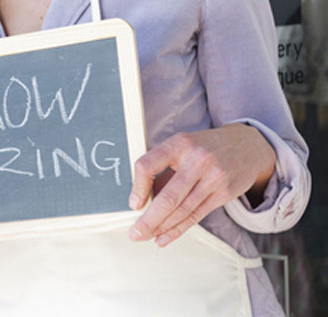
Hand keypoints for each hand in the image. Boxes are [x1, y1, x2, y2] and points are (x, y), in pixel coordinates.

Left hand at [128, 124, 275, 246]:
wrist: (247, 146)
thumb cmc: (205, 148)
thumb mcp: (181, 148)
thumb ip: (163, 170)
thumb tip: (141, 200)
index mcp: (179, 145)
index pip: (148, 166)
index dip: (138, 188)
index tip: (134, 205)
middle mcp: (197, 161)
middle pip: (168, 197)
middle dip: (149, 219)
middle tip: (135, 233)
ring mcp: (213, 178)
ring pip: (183, 210)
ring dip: (162, 228)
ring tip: (146, 237)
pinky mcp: (224, 193)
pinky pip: (196, 215)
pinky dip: (178, 229)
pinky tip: (164, 237)